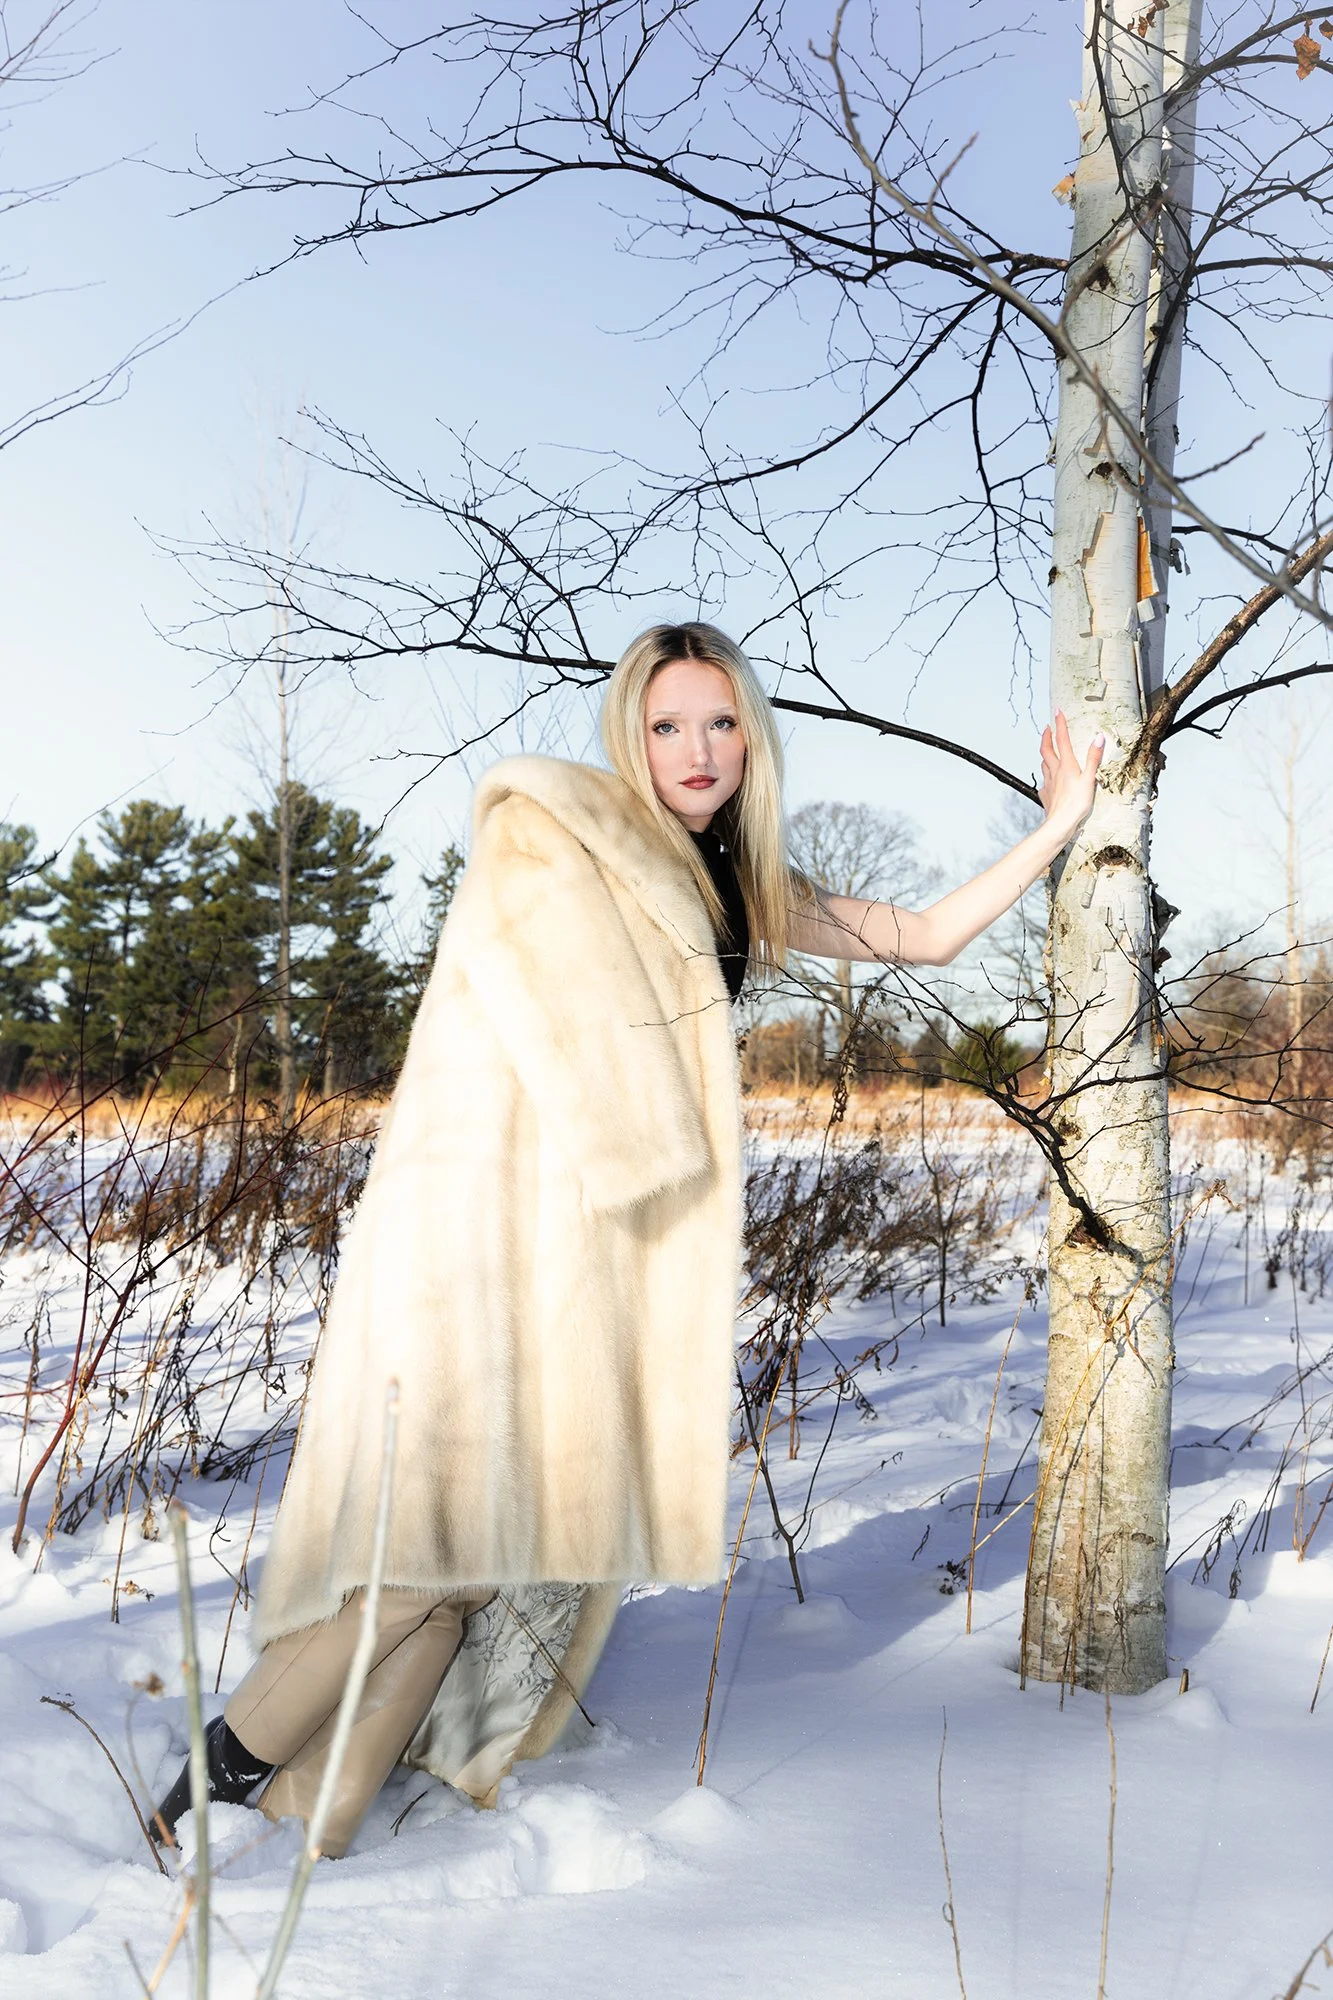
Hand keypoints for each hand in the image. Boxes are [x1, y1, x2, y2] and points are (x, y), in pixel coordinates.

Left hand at [1038, 710, 1104, 836]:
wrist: (1060, 824)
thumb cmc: (1076, 804)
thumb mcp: (1089, 779)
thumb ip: (1093, 758)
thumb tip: (1098, 738)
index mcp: (1066, 765)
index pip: (1062, 739)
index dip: (1060, 724)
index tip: (1057, 712)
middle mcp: (1054, 771)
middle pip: (1046, 749)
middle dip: (1047, 736)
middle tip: (1047, 728)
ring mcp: (1049, 783)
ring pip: (1043, 764)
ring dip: (1045, 754)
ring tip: (1047, 750)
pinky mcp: (1046, 795)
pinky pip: (1044, 782)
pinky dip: (1046, 775)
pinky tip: (1048, 779)